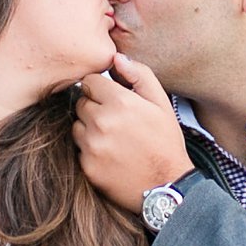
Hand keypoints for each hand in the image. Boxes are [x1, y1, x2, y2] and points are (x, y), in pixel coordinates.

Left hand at [72, 55, 191, 211]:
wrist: (167, 187)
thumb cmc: (165, 143)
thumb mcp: (162, 104)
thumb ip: (139, 75)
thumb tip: (116, 58)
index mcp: (121, 103)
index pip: (90, 81)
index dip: (101, 89)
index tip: (112, 99)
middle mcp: (102, 123)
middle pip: (82, 103)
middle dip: (95, 108)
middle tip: (116, 122)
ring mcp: (92, 147)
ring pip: (77, 125)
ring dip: (89, 129)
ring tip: (113, 139)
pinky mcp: (87, 167)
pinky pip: (79, 149)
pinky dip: (90, 151)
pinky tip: (110, 156)